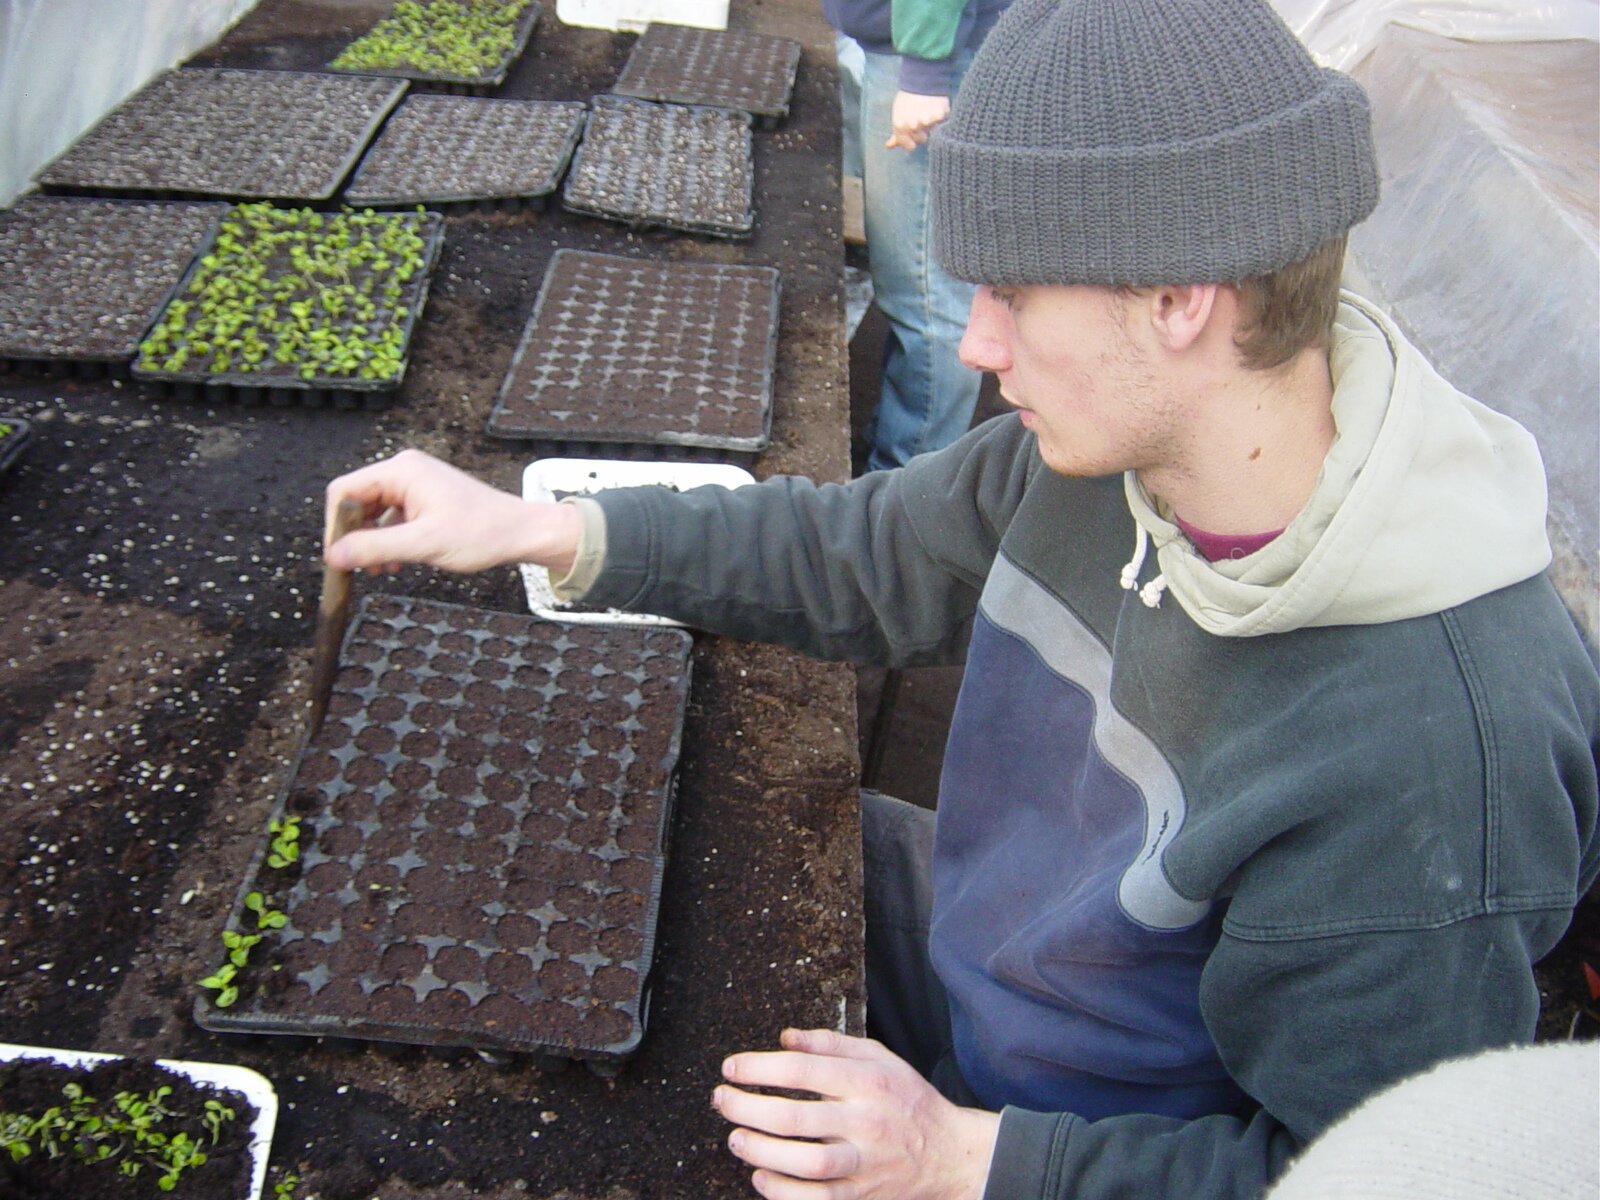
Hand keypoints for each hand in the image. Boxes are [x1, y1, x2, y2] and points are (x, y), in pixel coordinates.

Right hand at [324, 448, 580, 576]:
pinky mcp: (425, 498)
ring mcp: (416, 484)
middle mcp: (405, 471)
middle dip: (355, 536)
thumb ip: (374, 548)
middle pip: (357, 501)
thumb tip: (334, 556)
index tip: (338, 557)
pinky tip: (396, 563)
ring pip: (373, 512)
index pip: (344, 491)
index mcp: (401, 471)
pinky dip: (389, 540)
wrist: (522, 532)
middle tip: (358, 568)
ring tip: (381, 570)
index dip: (335, 525)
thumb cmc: (482, 533)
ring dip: (372, 542)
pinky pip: (392, 517)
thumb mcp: (423, 544)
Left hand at [713, 1028, 999, 1199]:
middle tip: (722, 1100)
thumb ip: (831, 1043)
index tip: (731, 1067)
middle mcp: (865, 1121)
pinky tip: (761, 1175)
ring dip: (761, 1151)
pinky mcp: (862, 1194)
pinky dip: (783, 1191)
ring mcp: (865, 1162)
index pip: (802, 1069)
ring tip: (736, 1138)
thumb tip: (784, 1037)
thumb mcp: (879, 1057)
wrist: (949, 1154)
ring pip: (805, 1162)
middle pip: (795, 1117)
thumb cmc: (907, 1100)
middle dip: (748, 1107)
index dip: (759, 1067)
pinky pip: (817, 1199)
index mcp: (867, 1080)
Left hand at [885, 91, 950, 150]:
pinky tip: (936, 106)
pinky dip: (941, 114)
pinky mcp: (940, 114)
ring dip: (931, 122)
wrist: (921, 78)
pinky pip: (942, 121)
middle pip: (922, 139)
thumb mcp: (898, 115)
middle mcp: (913, 125)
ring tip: (927, 109)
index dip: (912, 140)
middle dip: (922, 131)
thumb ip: (897, 133)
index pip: (910, 147)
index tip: (913, 132)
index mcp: (900, 126)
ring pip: (932, 131)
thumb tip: (888, 146)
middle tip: (921, 116)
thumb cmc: (908, 98)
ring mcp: (927, 120)